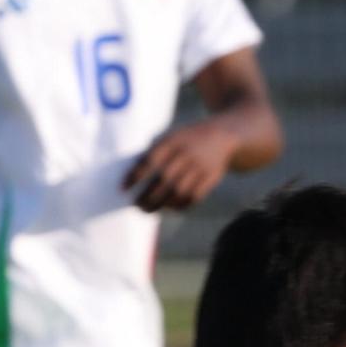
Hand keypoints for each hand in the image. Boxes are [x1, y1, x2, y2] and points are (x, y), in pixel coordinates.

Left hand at [122, 125, 237, 213]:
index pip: (150, 161)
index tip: (123, 188)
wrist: (222, 136)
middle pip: (164, 180)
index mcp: (173, 141)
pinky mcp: (210, 179)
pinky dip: (179, 206)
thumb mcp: (171, 137)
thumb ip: (155, 152)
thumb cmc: (186, 140)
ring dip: (161, 204)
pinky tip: (168, 208)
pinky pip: (193, 197)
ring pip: (178, 192)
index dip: (135, 176)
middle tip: (136, 205)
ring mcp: (200, 168)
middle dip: (147, 196)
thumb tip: (133, 175)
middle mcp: (187, 155)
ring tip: (148, 209)